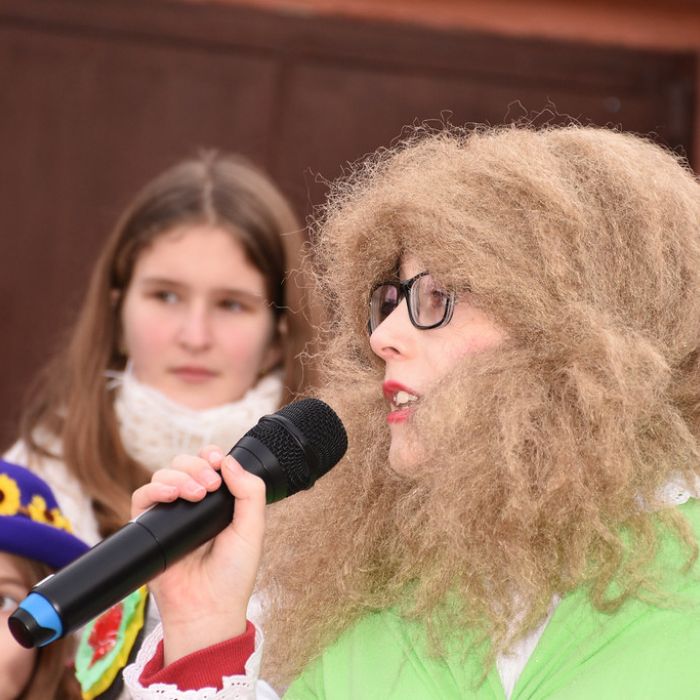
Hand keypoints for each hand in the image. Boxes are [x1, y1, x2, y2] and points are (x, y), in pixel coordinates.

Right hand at [131, 446, 265, 663]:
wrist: (207, 609)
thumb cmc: (232, 574)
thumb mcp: (252, 529)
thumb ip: (250, 492)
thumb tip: (230, 461)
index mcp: (218, 501)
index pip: (209, 464)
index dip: (210, 455)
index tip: (217, 459)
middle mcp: (192, 504)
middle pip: (184, 464)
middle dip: (196, 466)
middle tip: (209, 485)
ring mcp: (170, 515)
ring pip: (164, 475)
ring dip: (179, 475)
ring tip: (194, 493)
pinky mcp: (148, 528)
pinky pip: (142, 497)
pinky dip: (155, 489)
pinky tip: (171, 495)